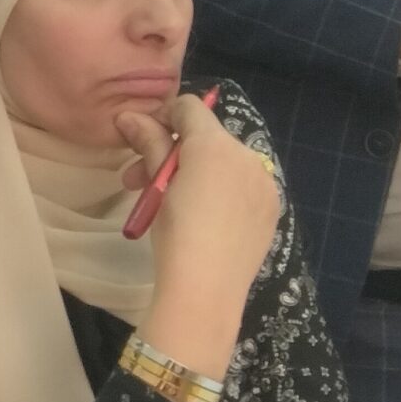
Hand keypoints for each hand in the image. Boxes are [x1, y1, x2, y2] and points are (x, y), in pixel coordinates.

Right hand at [117, 93, 280, 382]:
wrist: (206, 293)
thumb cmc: (176, 236)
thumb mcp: (157, 188)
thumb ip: (149, 144)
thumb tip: (129, 115)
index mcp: (216, 145)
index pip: (189, 108)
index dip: (162, 118)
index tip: (141, 141)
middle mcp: (247, 156)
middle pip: (206, 138)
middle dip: (171, 153)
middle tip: (138, 181)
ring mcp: (265, 183)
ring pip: (225, 163)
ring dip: (195, 172)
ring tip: (168, 204)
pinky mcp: (271, 209)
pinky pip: (243, 187)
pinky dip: (220, 192)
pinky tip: (203, 219)